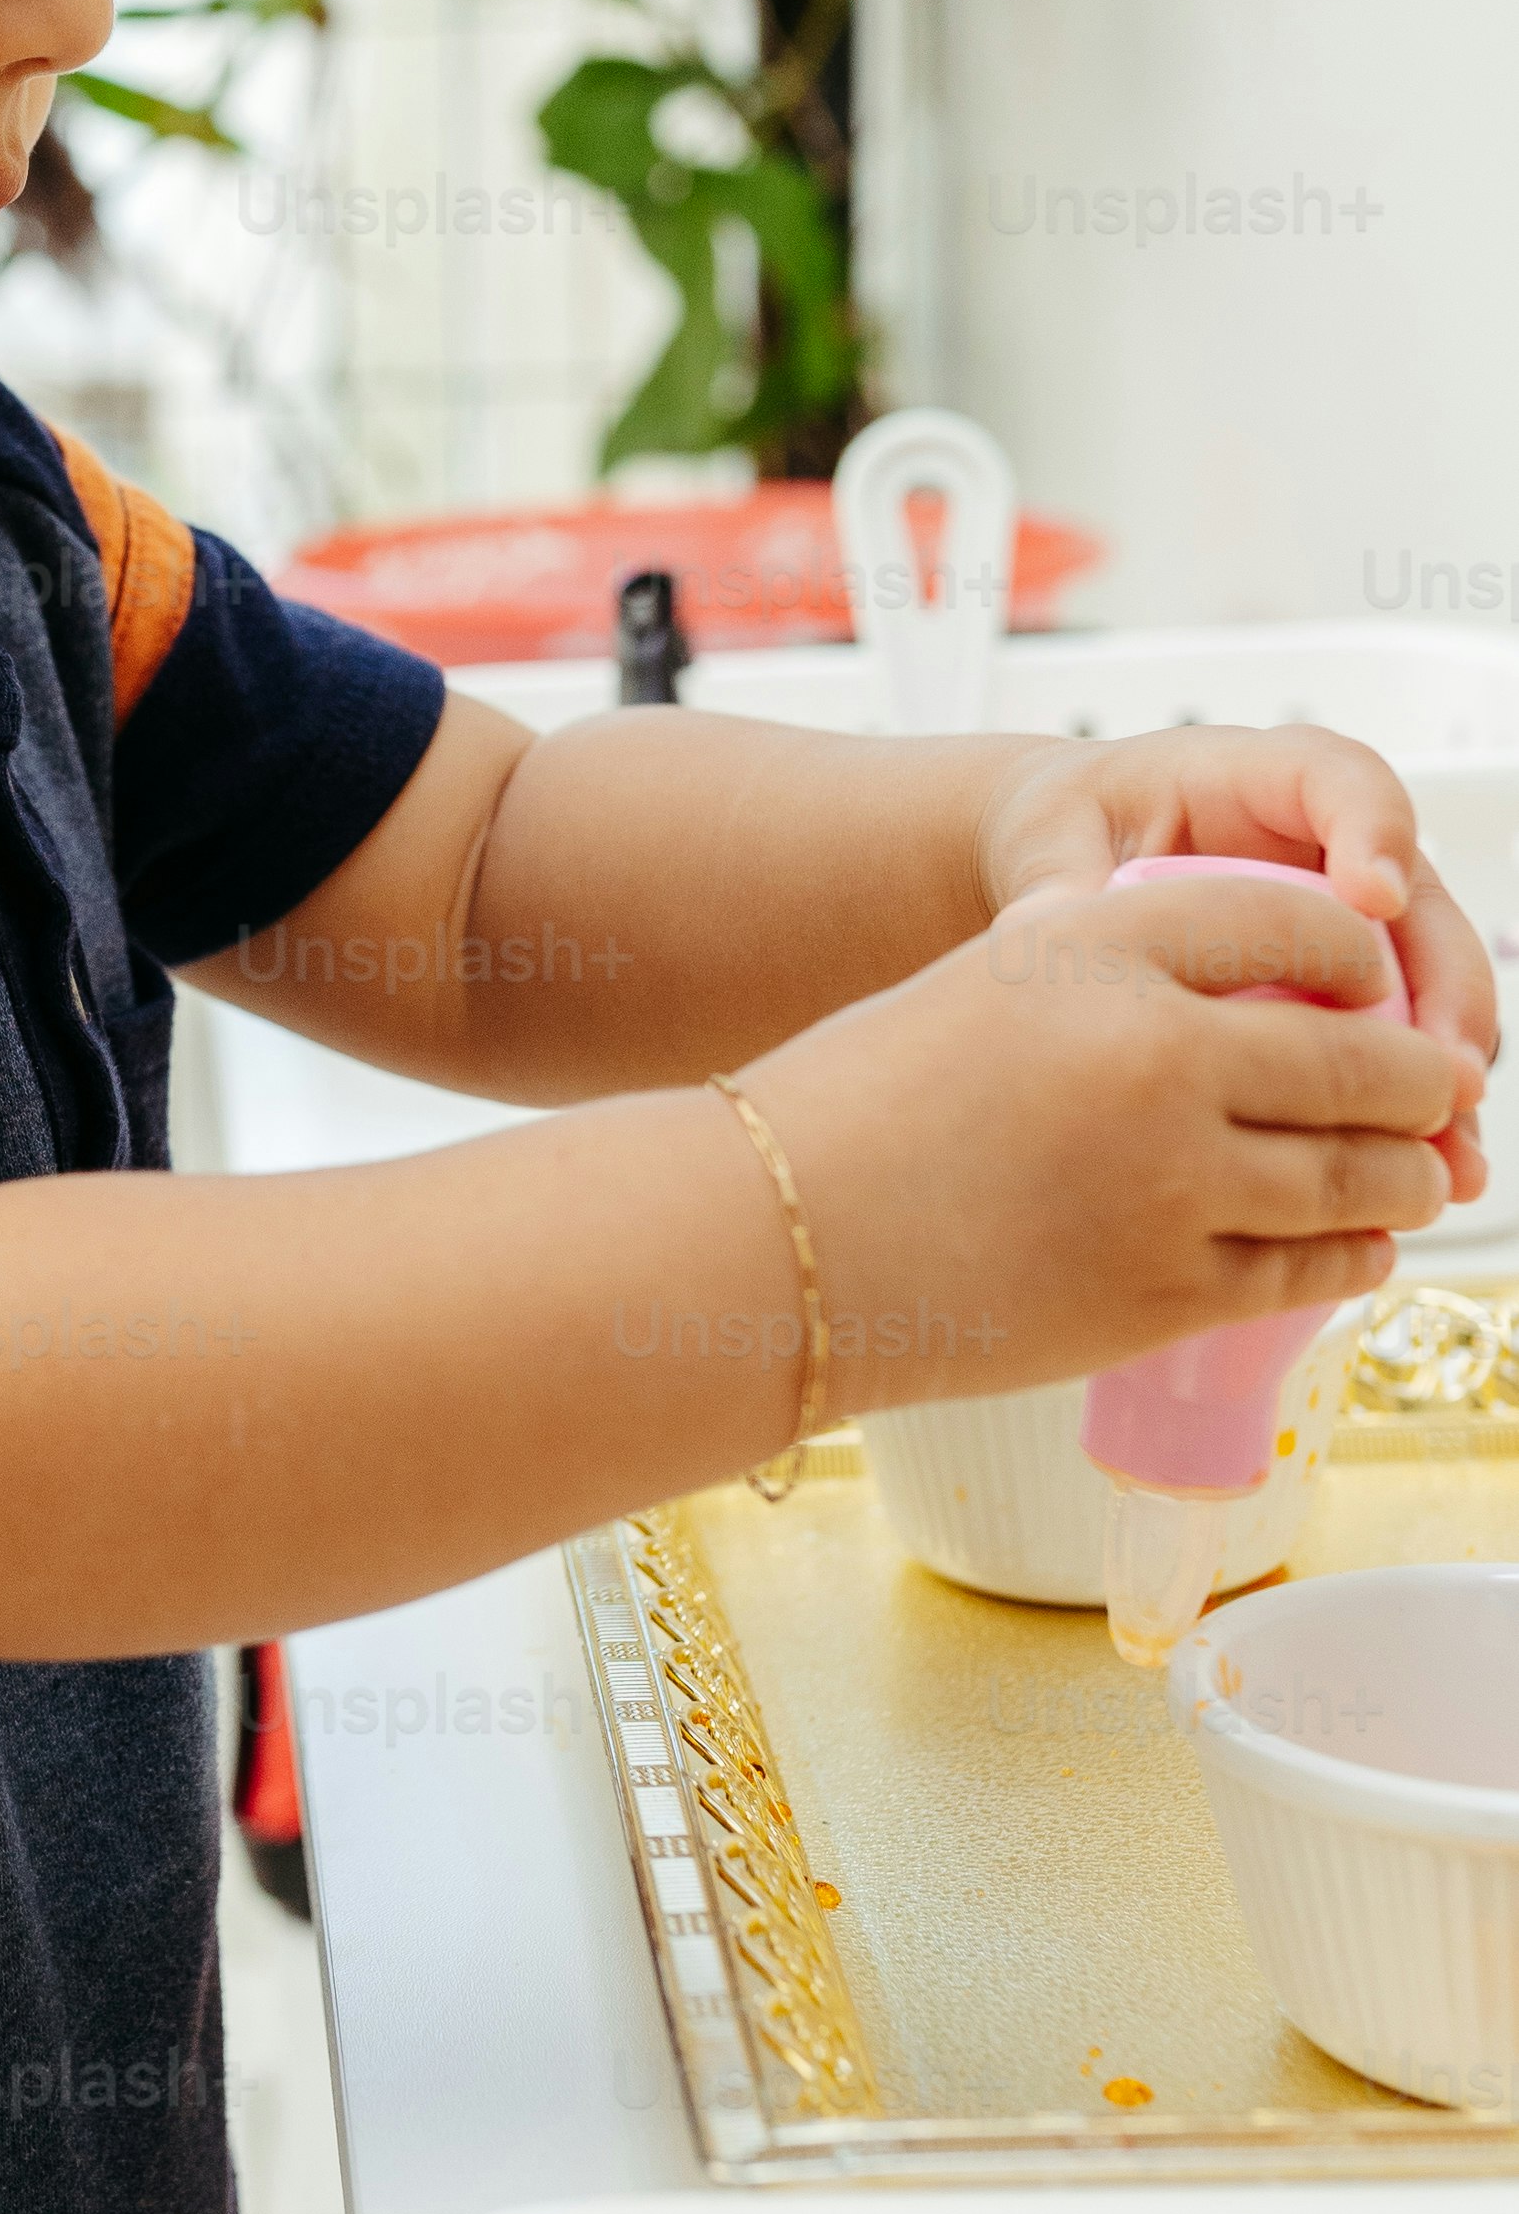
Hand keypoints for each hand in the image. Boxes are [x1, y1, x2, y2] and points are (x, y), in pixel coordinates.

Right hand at [747, 858, 1478, 1410]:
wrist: (774, 1239)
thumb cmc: (859, 1111)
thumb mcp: (990, 989)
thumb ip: (1120, 989)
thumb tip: (1265, 1030)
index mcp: (1099, 946)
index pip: (1295, 924)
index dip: (1363, 958)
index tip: (1378, 983)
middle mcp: (1153, 1050)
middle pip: (1359, 1059)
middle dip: (1419, 1082)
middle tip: (1439, 1091)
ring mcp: (1171, 1179)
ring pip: (1358, 1175)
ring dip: (1406, 1174)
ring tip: (1420, 1173)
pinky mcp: (1167, 1288)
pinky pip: (1310, 1267)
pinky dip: (1351, 1254)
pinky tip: (1356, 1245)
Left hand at [975, 724, 1496, 1197]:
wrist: (1064, 867)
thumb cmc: (1070, 834)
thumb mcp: (1055, 844)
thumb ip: (1064, 885)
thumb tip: (1049, 930)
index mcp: (1256, 778)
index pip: (1340, 781)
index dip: (1373, 833)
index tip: (1374, 899)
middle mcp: (1325, 846)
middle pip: (1420, 902)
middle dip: (1445, 987)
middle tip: (1444, 1066)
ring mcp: (1347, 922)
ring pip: (1428, 986)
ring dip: (1442, 1071)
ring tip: (1448, 1151)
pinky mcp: (1345, 992)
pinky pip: (1396, 1045)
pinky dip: (1405, 1109)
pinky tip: (1414, 1175)